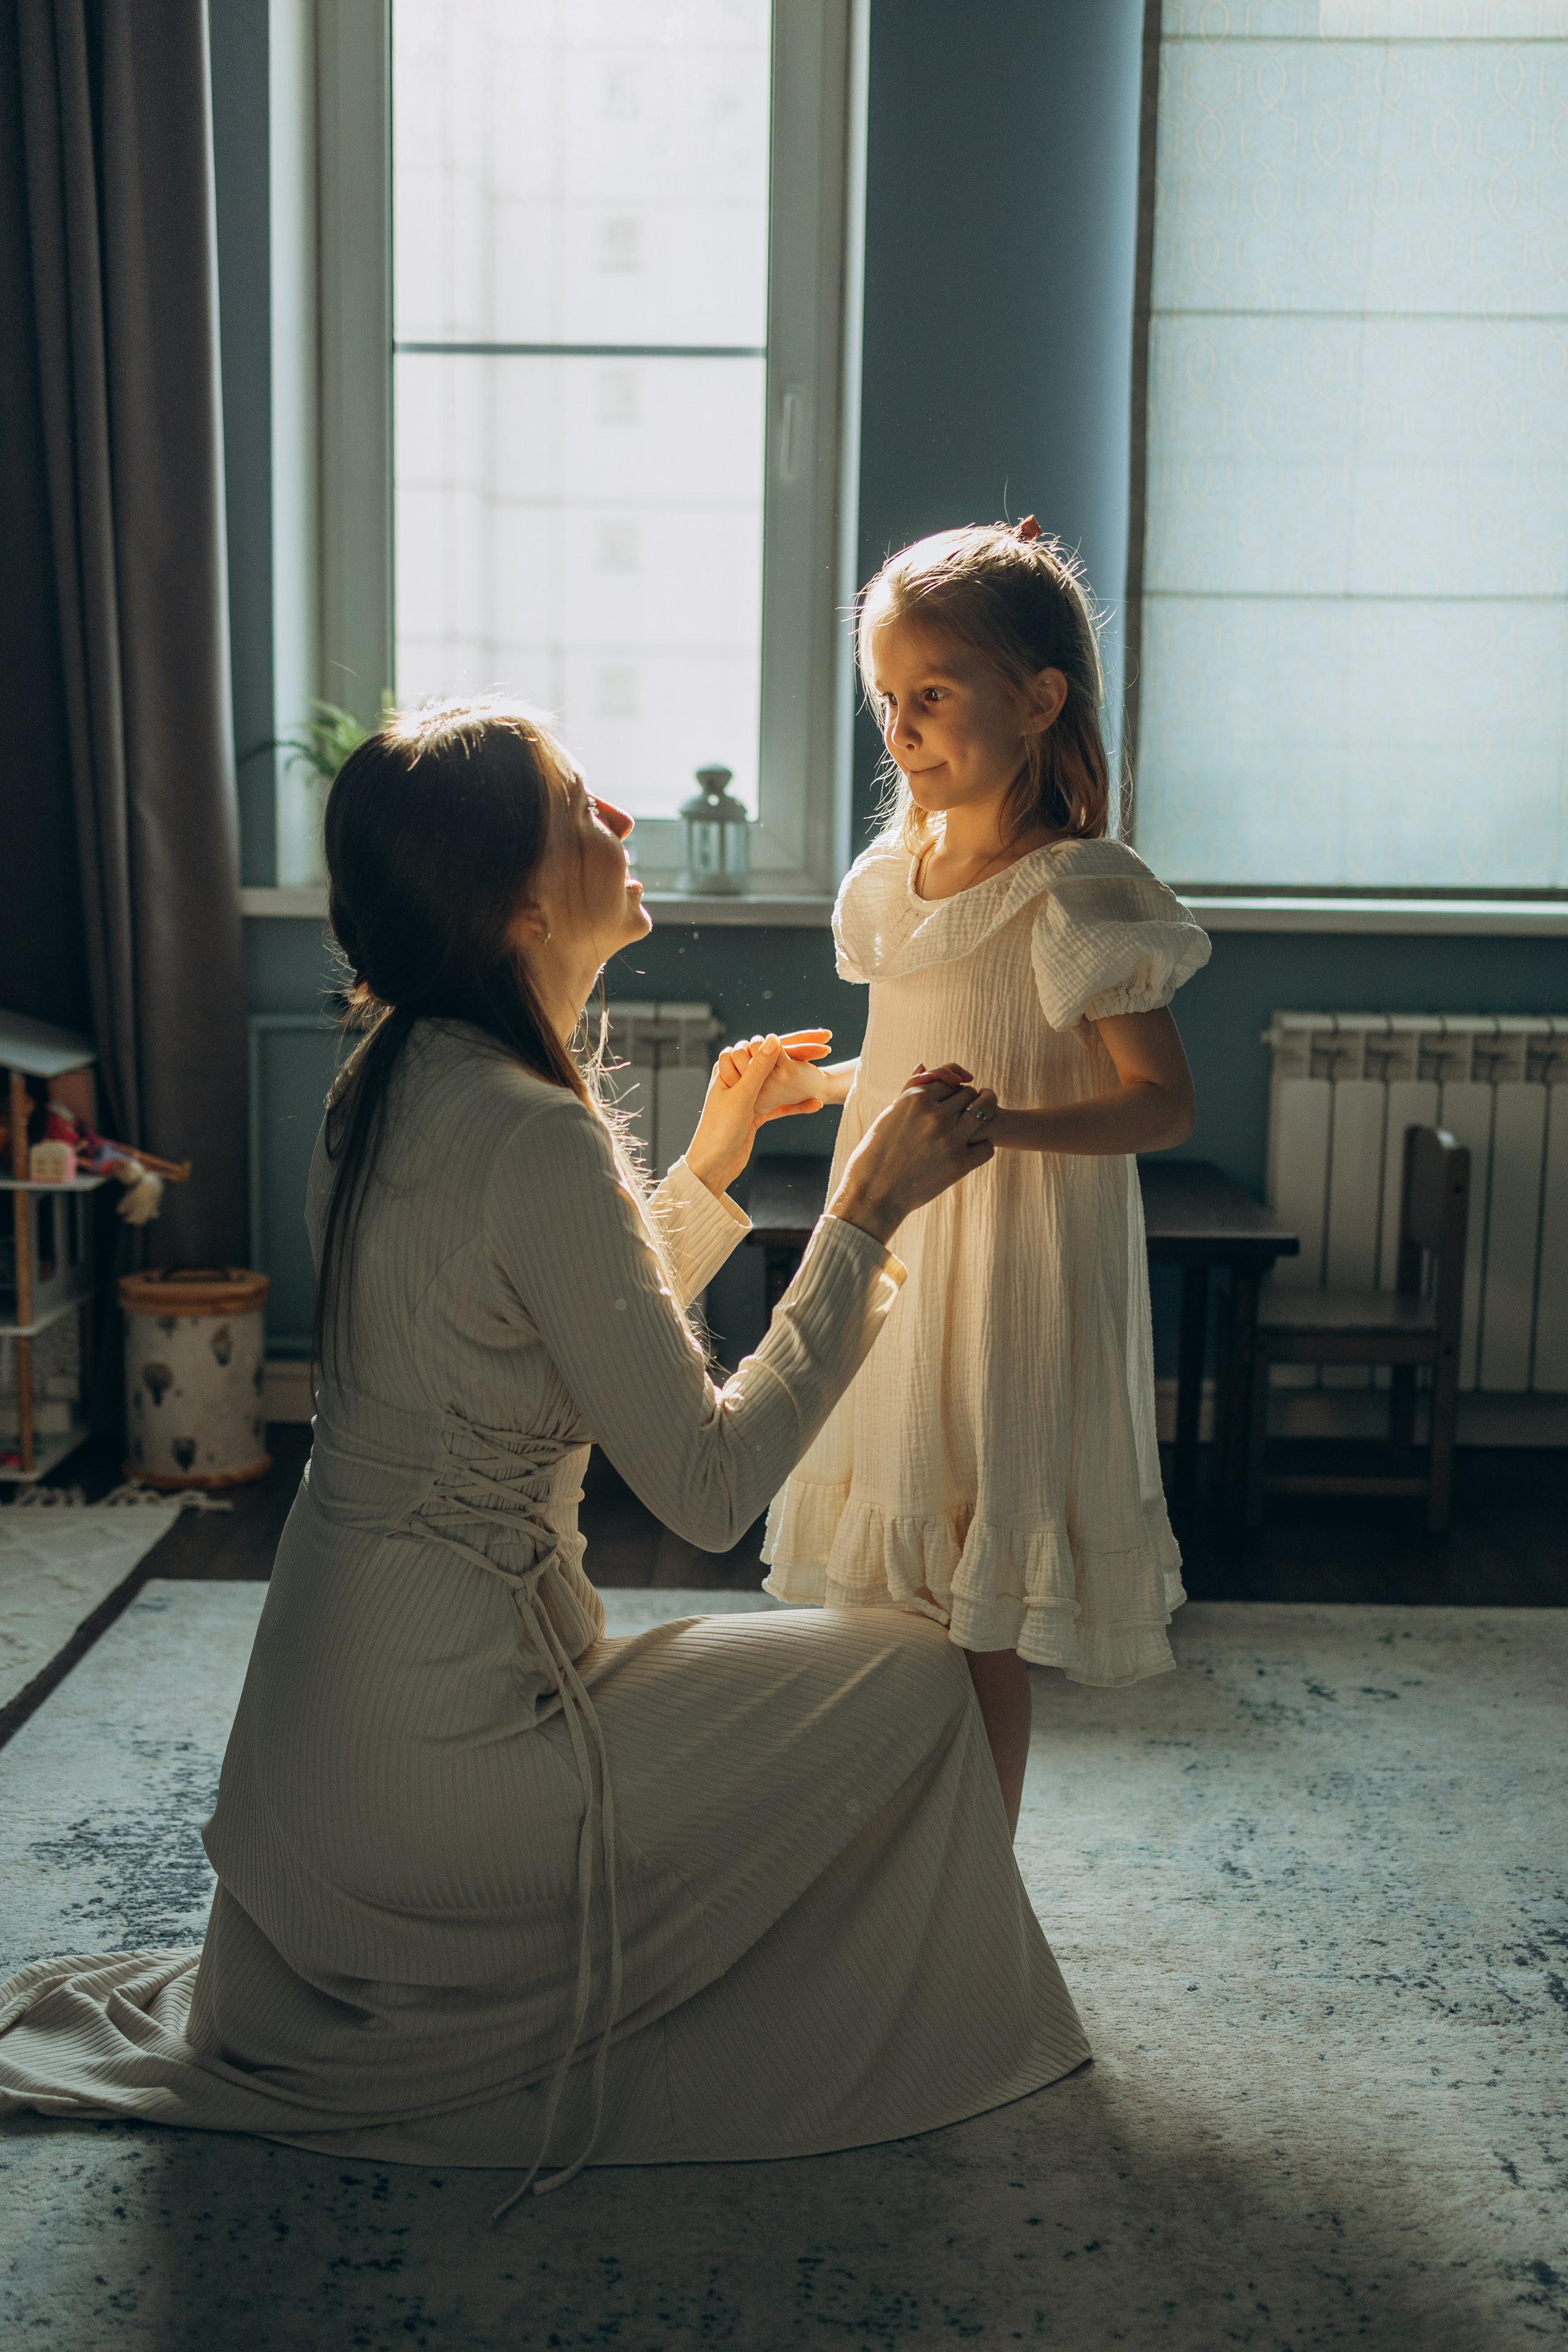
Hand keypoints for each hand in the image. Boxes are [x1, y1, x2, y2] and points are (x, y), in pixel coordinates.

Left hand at [717, 1030, 831, 1123]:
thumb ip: (758, 1068)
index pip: (759, 1047)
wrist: (713, 1166)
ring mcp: (747, 1096)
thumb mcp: (743, 1096)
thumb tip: (772, 1039)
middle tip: (823, 1048)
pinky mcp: (755, 1114)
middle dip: (797, 1056)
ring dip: (798, 1080)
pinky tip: (815, 1104)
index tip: (812, 1039)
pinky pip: (779, 1105)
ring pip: (777, 1082)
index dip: (786, 1043)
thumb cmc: (720, 1130)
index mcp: (727, 1068)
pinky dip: (795, 1105)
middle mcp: (736, 1079)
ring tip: (820, 1075)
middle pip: (771, 1063)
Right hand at [830, 1070, 998, 1245]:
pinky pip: (987, 1146)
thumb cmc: (875, 1154)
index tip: (951, 1099)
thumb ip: (909, 1090)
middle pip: (968, 1093)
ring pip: (984, 1110)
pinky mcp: (960, 1164)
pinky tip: (973, 1149)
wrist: (874, 1194)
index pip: (947, 1081)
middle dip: (967, 1100)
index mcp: (915, 1098)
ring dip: (985, 1112)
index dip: (951, 1089)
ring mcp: (950, 1139)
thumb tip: (924, 1067)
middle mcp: (935, 1115)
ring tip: (981, 1119)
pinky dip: (982, 1147)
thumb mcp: (888, 1115)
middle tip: (965, 1111)